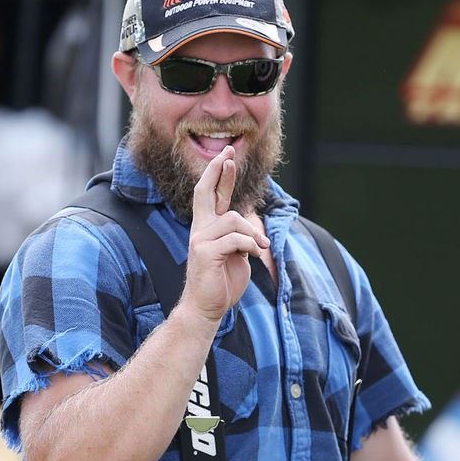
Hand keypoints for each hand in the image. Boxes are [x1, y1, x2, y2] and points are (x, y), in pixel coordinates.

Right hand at [179, 146, 269, 324]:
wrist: (207, 308)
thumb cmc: (222, 282)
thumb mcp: (237, 254)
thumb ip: (240, 236)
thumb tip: (250, 223)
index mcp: (207, 228)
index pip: (212, 194)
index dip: (220, 174)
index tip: (227, 155)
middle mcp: (200, 229)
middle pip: (206, 192)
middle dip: (218, 170)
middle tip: (228, 152)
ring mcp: (200, 239)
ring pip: (235, 220)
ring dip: (253, 234)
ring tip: (259, 247)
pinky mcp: (205, 252)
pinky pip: (236, 239)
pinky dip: (250, 245)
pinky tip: (253, 254)